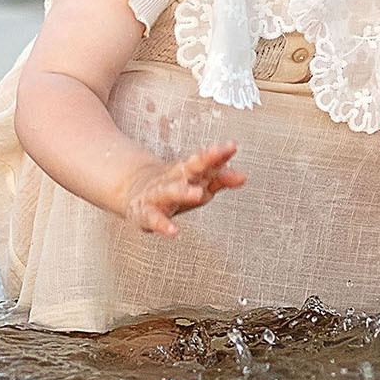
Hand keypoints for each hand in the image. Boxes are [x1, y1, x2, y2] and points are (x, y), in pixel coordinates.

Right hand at [122, 142, 244, 238]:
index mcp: (188, 171)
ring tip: (197, 194)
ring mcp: (158, 194)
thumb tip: (243, 177)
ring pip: (170, 191)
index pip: (205, 160)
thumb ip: (221, 179)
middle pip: (189, 168)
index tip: (232, 147)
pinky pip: (154, 218)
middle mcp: (174, 179)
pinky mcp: (145, 213)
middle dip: (203, 161)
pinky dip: (162, 225)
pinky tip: (174, 232)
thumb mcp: (199, 182)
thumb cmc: (175, 187)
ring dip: (183, 191)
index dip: (218, 154)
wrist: (135, 192)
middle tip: (216, 154)